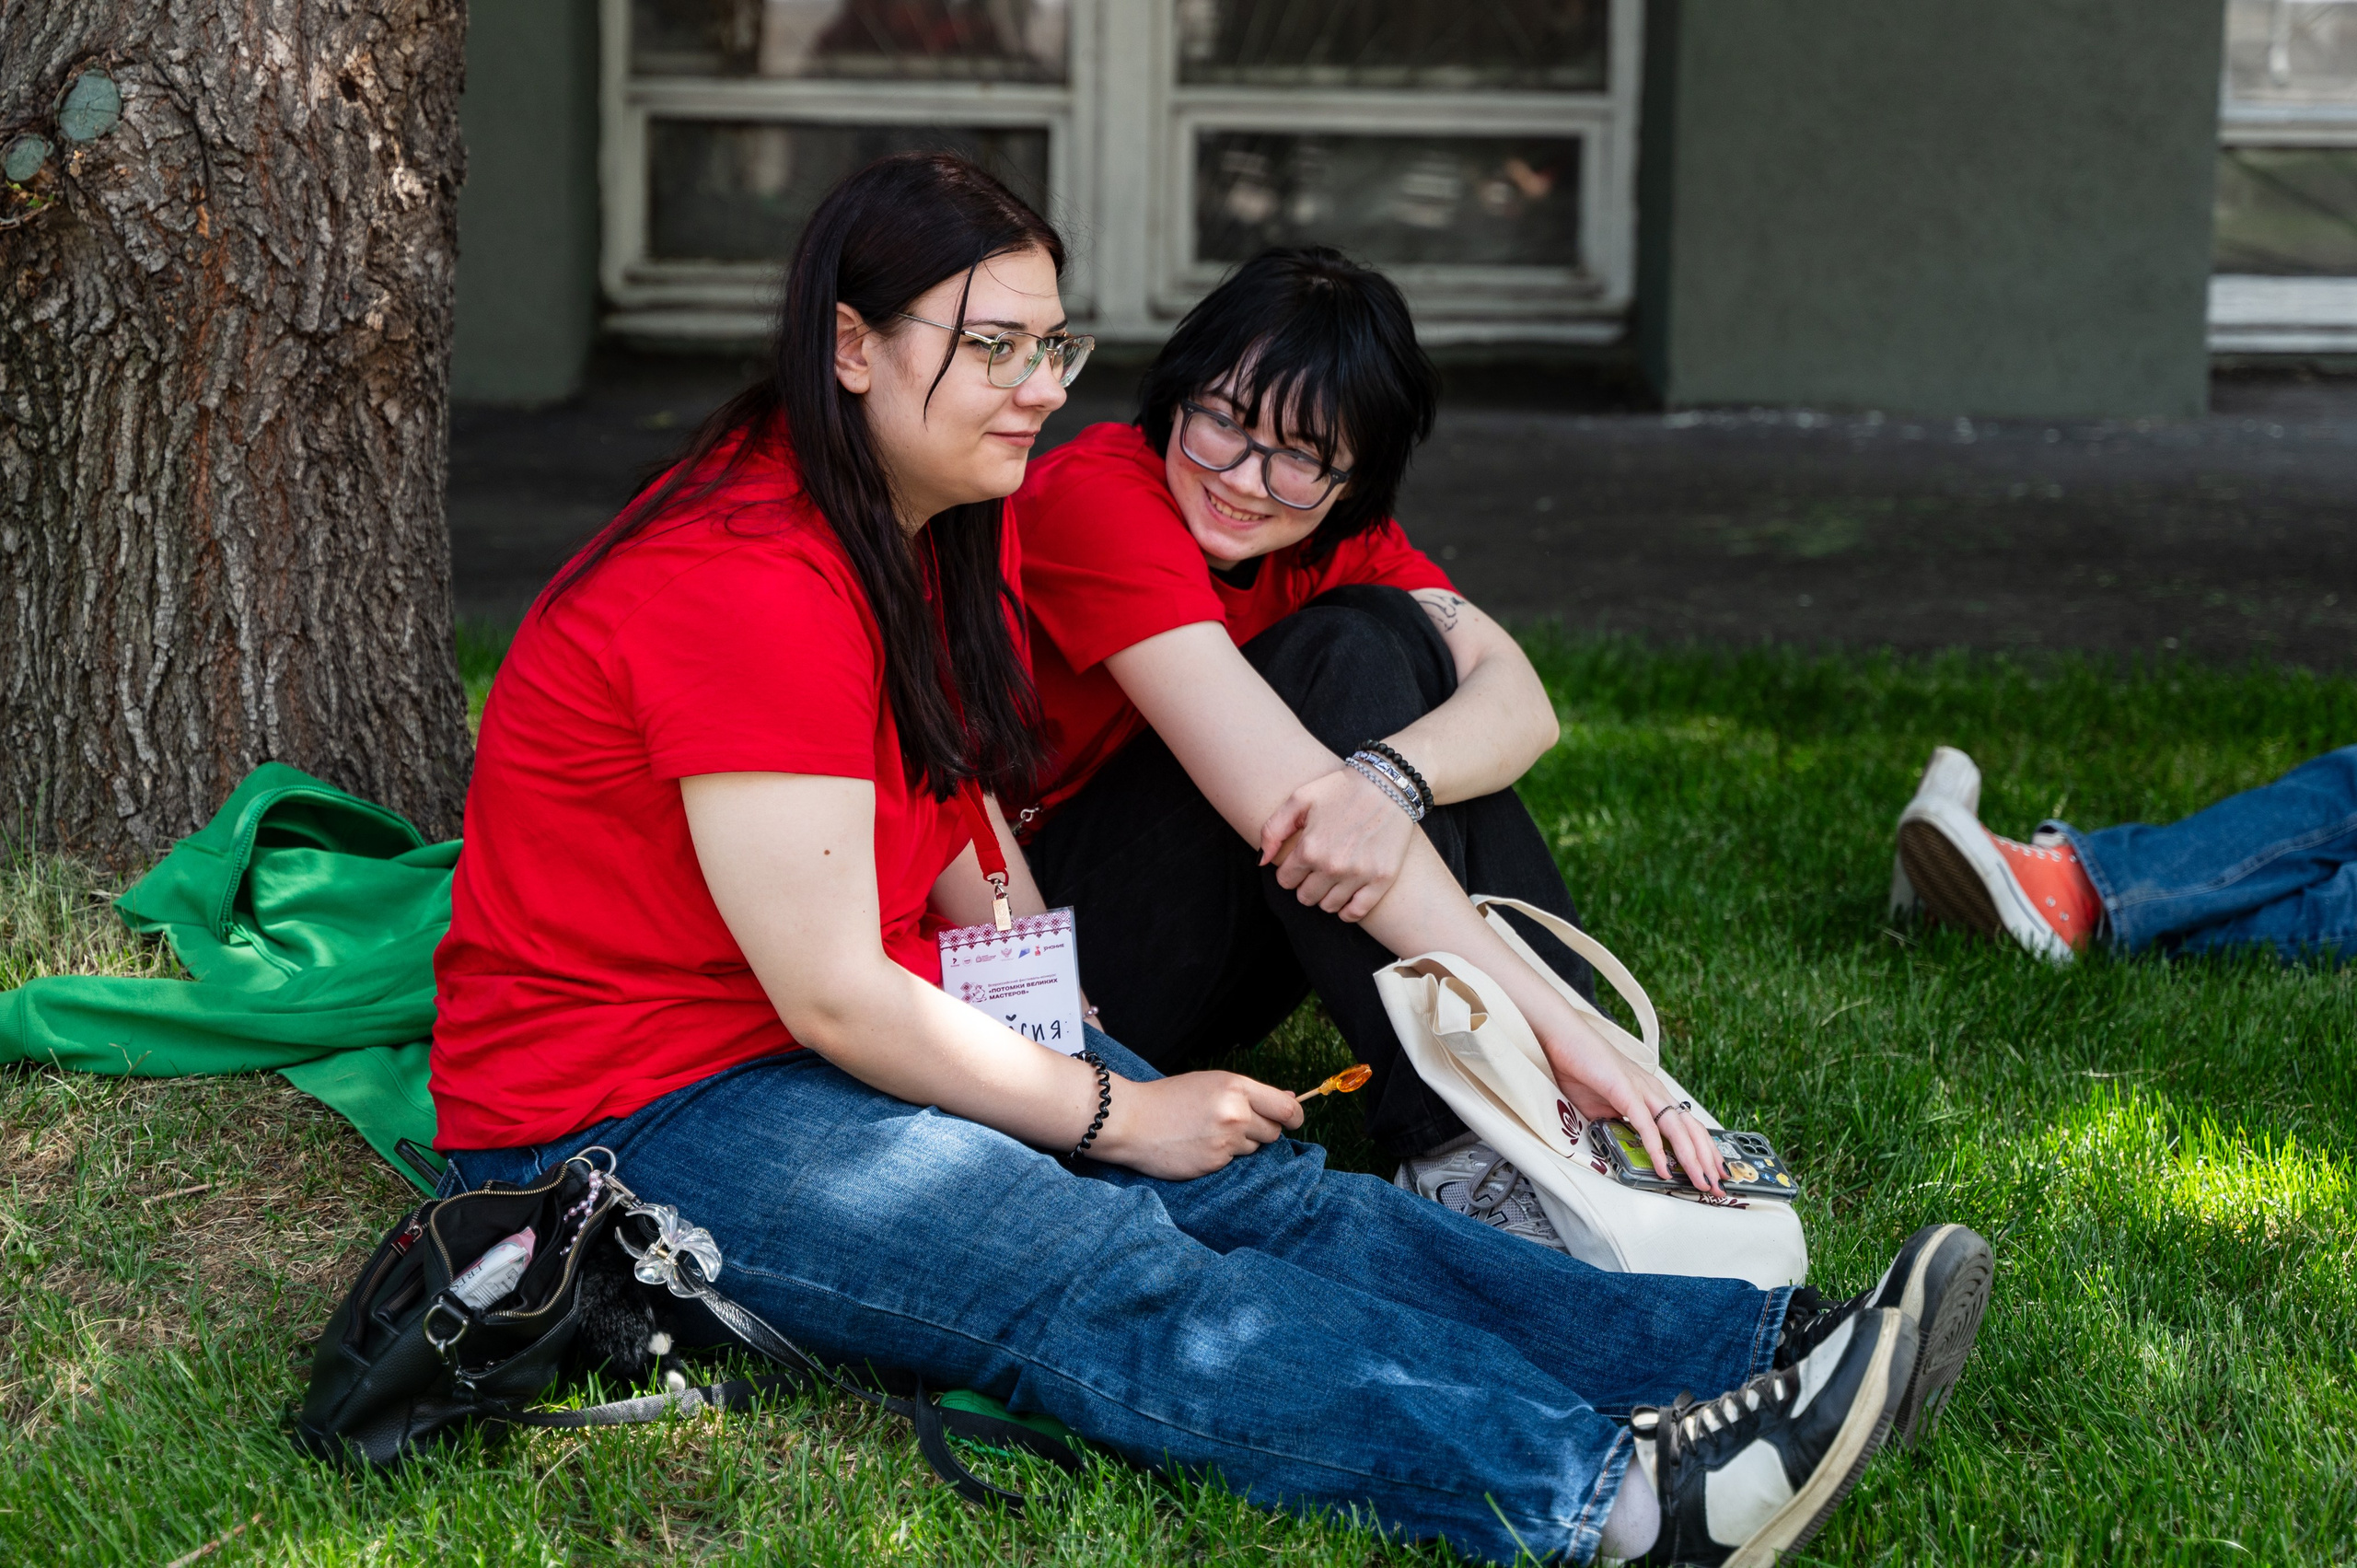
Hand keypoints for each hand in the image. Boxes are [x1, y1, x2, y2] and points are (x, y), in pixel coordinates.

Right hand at [1091, 1070, 1303, 1179]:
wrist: (1130, 1120)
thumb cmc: (1169, 1099)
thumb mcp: (1211, 1084)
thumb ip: (1251, 1093)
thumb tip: (1291, 1098)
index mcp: (1235, 1086)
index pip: (1286, 1108)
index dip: (1294, 1116)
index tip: (1292, 1121)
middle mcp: (1235, 1112)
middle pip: (1274, 1131)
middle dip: (1262, 1130)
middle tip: (1234, 1125)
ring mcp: (1225, 1140)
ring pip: (1255, 1148)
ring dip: (1241, 1144)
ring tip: (1209, 1133)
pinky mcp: (1214, 1162)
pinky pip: (1233, 1162)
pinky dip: (1222, 1157)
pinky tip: (1199, 1146)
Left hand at [1258, 763, 1418, 921]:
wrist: (1389, 783)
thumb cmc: (1341, 788)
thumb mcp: (1300, 798)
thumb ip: (1273, 830)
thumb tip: (1261, 861)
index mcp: (1310, 847)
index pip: (1285, 881)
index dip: (1290, 872)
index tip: (1300, 861)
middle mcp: (1333, 865)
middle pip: (1305, 897)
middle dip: (1306, 885)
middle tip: (1316, 869)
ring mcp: (1359, 874)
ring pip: (1328, 906)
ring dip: (1326, 895)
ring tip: (1332, 878)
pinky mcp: (1382, 879)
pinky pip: (1356, 912)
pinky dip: (1348, 910)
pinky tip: (1346, 896)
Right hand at [1533, 1014, 1727, 1196]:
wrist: (1562, 1037)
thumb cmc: (1580, 1068)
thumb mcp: (1602, 1108)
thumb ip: (1617, 1126)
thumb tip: (1623, 1147)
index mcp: (1652, 1094)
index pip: (1688, 1125)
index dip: (1704, 1149)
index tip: (1713, 1171)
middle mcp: (1654, 1091)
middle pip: (1692, 1130)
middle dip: (1708, 1160)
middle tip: (1717, 1185)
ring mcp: (1642, 1090)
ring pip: (1677, 1129)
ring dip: (1692, 1159)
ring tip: (1699, 1181)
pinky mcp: (1626, 1091)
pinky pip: (1646, 1125)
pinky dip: (1656, 1149)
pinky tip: (1663, 1167)